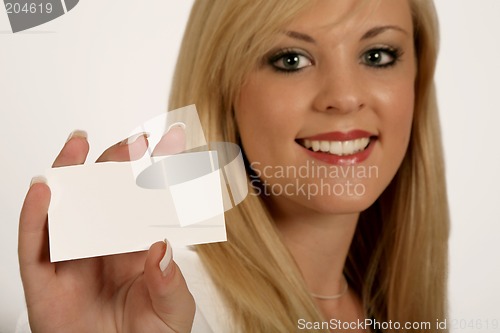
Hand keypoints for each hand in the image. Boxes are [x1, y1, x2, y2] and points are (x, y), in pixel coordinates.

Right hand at [19, 130, 194, 332]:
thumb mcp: (172, 311)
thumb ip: (169, 283)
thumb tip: (162, 250)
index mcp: (133, 248)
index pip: (142, 203)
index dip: (154, 175)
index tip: (170, 146)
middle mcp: (100, 246)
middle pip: (102, 196)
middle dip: (115, 165)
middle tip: (135, 141)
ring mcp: (70, 260)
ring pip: (63, 209)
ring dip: (68, 175)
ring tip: (79, 144)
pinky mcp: (43, 282)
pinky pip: (33, 246)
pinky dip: (35, 217)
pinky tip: (44, 191)